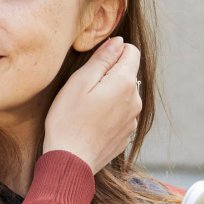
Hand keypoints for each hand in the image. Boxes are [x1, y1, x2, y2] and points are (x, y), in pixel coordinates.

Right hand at [43, 37, 142, 174]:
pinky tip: (91, 122)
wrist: (70, 161)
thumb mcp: (79, 82)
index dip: (112, 52)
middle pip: (127, 73)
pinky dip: (109, 113)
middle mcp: (135, 100)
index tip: (93, 65)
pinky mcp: (126, 134)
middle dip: (109, 74)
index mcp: (124, 83)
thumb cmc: (68, 121)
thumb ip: (101, 59)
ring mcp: (133, 119)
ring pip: (124, 94)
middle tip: (84, 89)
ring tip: (86, 108)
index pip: (131, 51)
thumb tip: (117, 42)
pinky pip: (121, 113)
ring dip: (110, 94)